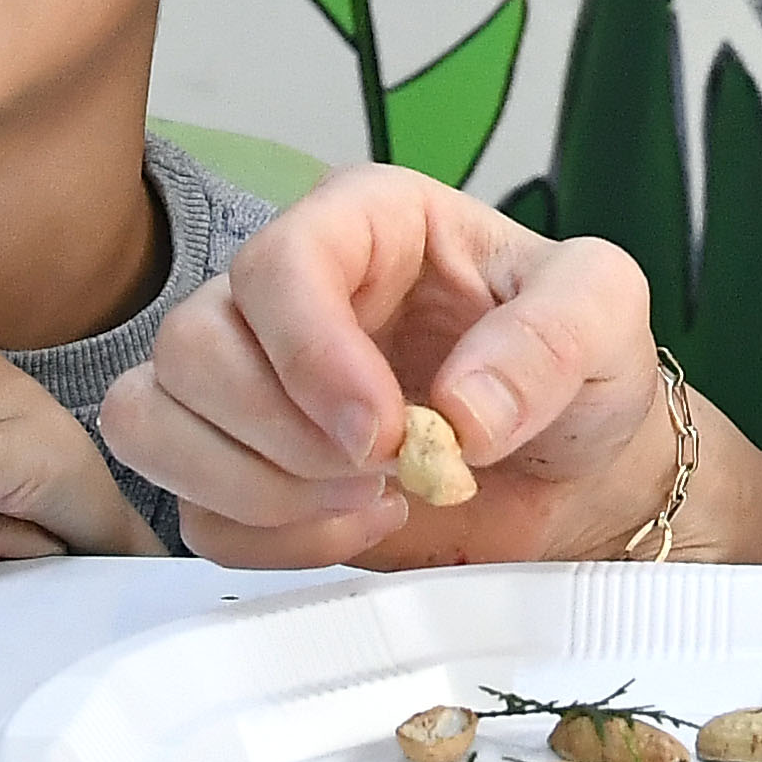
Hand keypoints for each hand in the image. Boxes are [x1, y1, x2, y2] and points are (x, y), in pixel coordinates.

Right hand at [98, 166, 671, 572]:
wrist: (584, 470)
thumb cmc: (583, 368)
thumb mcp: (607, 313)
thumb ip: (550, 339)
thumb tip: (463, 412)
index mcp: (363, 223)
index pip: (276, 263)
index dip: (310, 353)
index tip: (384, 433)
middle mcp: (288, 294)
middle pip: (191, 344)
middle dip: (279, 433)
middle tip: (387, 468)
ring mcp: (253, 384)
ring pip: (154, 419)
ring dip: (253, 486)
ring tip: (370, 498)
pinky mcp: (245, 472)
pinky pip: (192, 513)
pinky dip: (268, 539)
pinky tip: (360, 526)